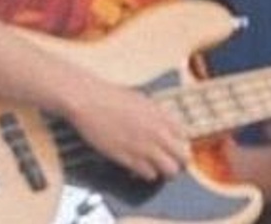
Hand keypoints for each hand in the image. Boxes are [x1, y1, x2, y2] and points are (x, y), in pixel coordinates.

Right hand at [62, 76, 190, 181]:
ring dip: (163, 171)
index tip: (171, 148)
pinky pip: (149, 175)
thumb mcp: (141, 101)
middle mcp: (158, 134)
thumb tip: (165, 129)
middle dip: (177, 163)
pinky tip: (136, 166)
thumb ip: (157, 116)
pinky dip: (145, 173)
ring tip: (153, 167)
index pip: (184, 139)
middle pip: (182, 159)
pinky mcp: (129, 158)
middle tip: (167, 162)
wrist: (86, 99)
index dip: (178, 145)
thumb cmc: (109, 96)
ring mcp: (145, 148)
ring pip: (169, 171)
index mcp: (162, 117)